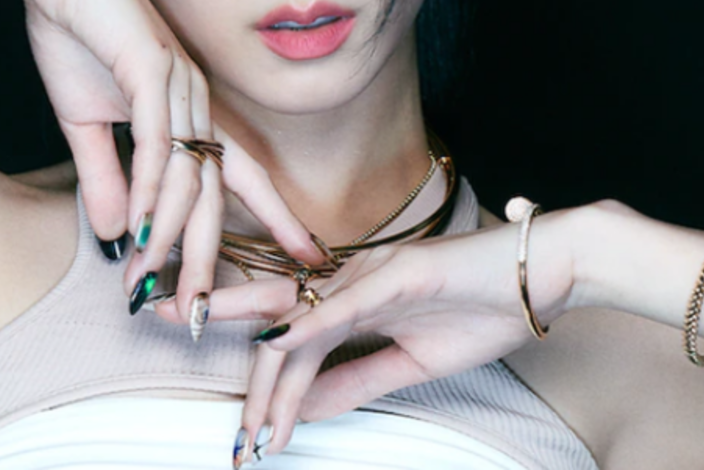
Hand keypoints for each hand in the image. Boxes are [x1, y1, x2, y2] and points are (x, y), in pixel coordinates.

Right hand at [7, 0, 320, 309]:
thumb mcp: (83, 119)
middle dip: (218, 259)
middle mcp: (196, 101)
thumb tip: (110, 234)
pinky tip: (141, 235)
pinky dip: (150, 193)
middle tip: (213, 319)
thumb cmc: (73, 30)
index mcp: (189, 110)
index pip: (237, 176)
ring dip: (174, 242)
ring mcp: (178, 85)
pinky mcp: (150, 70)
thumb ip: (102, 175)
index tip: (304, 262)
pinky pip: (157, 146)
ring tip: (164, 297)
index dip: (273, 220)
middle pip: (218, 193)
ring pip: (190, 179)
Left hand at [211, 216, 575, 460]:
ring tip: (242, 418)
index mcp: (352, 296)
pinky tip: (280, 349)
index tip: (240, 428)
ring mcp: (371, 274)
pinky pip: (343, 305)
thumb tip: (310, 412)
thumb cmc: (484, 308)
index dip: (258, 379)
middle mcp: (351, 280)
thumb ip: (358, 381)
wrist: (544, 274)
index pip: (289, 335)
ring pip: (299, 316)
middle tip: (159, 317)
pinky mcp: (398, 274)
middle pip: (272, 307)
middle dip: (213, 315)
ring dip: (265, 371)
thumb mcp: (412, 363)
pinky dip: (309, 331)